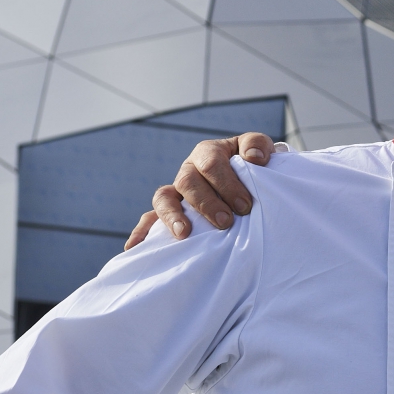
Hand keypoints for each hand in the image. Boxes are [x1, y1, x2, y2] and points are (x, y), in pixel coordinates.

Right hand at [124, 133, 277, 248]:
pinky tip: (134, 247)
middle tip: (226, 222)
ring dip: (172, 216)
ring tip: (184, 234)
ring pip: (163, 198)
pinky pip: (149, 218)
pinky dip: (141, 232)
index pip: (211, 164)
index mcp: (208, 152)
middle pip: (187, 182)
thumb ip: (258, 145)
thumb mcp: (259, 150)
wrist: (251, 178)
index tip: (245, 206)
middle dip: (206, 203)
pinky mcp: (170, 210)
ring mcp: (177, 191)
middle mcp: (189, 169)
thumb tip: (254, 159)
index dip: (227, 184)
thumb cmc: (254, 166)